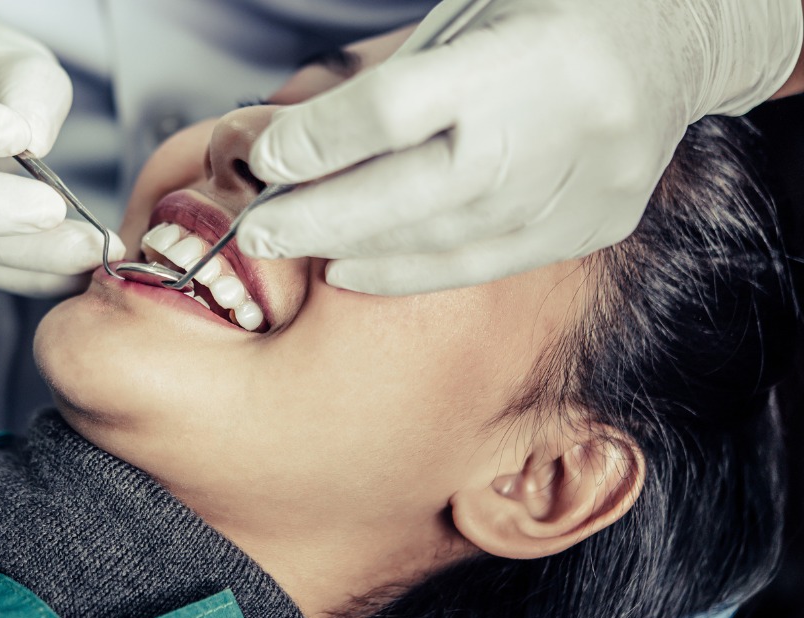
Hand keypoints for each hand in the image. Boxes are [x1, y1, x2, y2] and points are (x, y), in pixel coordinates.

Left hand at [240, 0, 802, 295]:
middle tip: (258, 230)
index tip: (268, 159)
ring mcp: (584, 183)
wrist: (678, 34)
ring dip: (358, 249)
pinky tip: (355, 270)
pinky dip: (410, 272)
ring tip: (298, 248)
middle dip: (322, 216)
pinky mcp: (594, 223)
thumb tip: (300, 143)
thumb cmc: (557, 11)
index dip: (321, 140)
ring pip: (446, 237)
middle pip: (414, 191)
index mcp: (530, 51)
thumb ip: (396, 80)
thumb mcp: (472, 15)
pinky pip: (486, 263)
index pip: (399, 107)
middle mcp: (561, 124)